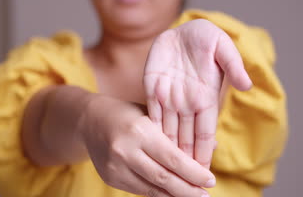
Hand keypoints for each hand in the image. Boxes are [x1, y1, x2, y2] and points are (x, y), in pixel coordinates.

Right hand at [79, 95, 215, 196]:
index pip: (172, 158)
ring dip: (174, 196)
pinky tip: (172, 194)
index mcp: (139, 130)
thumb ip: (179, 132)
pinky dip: (158, 193)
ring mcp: (115, 167)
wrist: (90, 120)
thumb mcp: (153, 114)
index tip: (210, 180)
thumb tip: (212, 146)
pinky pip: (139, 190)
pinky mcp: (110, 178)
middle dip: (187, 190)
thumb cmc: (128, 113)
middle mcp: (125, 150)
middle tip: (205, 196)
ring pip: (151, 189)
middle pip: (163, 178)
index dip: (193, 173)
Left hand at [143, 19, 251, 167]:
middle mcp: (187, 102)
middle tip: (184, 186)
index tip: (204, 176)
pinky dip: (151, 133)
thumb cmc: (206, 37)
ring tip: (166, 176)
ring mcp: (169, 98)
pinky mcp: (152, 89)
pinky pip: (151, 115)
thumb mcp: (223, 46)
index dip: (204, 154)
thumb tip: (246, 85)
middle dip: (186, 164)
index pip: (205, 133)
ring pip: (168, 133)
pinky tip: (148, 151)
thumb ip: (233, 65)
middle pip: (187, 140)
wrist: (181, 30)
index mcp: (205, 97)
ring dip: (168, 154)